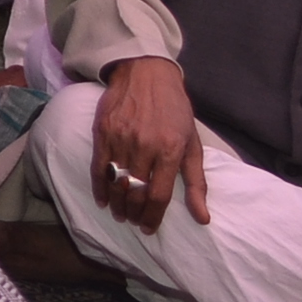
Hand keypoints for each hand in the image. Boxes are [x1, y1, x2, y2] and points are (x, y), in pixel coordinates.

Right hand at [90, 55, 206, 234]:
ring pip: (116, 182)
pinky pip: (98, 167)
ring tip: (120, 214)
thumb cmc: (174, 109)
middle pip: (136, 192)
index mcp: (171, 150)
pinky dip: (99, 187)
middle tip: (134, 222)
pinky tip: (102, 199)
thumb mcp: (193, 143)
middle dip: (134, 213)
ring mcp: (121, 138)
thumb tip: (202, 218)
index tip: (149, 229)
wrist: (146, 73)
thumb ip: (196, 182)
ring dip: (117, 203)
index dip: (153, 217)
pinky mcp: (102, 131)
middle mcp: (145, 145)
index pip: (159, 196)